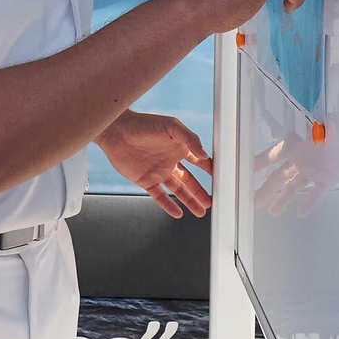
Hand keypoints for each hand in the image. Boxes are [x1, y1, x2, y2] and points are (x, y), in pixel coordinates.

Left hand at [96, 110, 212, 218]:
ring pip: (178, 190)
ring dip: (189, 201)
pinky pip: (159, 196)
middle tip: (212, 202)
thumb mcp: (172, 127)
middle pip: (190, 180)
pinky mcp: (145, 180)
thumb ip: (190, 140)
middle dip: (201, 192)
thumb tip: (205, 156)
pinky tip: (178, 214)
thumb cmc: (144, 124)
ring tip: (201, 212)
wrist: (116, 131)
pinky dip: (169, 205)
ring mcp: (158, 172)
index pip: (199, 162)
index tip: (222, 180)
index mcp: (179, 147)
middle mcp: (170, 161)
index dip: (210, 170)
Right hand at [252, 138, 321, 218]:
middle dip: (266, 189)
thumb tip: (292, 137)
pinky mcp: (328, 179)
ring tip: (273, 212)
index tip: (244, 173)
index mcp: (297, 145)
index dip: (258, 164)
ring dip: (283, 199)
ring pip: (293, 186)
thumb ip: (306, 137)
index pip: (272, 156)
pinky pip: (315, 193)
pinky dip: (308, 203)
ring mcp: (314, 170)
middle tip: (254, 202)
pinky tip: (301, 213)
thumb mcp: (320, 130)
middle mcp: (301, 159)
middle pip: (279, 176)